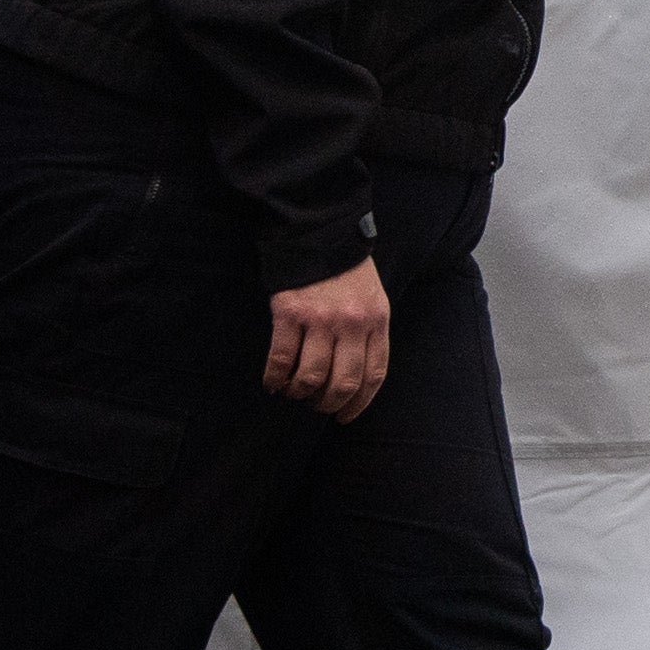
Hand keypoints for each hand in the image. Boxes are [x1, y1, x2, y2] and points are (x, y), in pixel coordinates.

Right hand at [265, 257, 392, 419]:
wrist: (318, 232)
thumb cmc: (346, 271)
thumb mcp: (373, 300)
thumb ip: (369, 334)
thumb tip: (355, 378)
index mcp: (376, 321)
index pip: (373, 375)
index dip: (359, 403)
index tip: (345, 416)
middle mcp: (351, 324)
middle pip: (343, 382)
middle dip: (328, 404)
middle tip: (317, 407)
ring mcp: (320, 319)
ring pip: (312, 376)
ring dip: (301, 393)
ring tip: (294, 393)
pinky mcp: (290, 313)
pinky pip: (282, 358)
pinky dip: (275, 378)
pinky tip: (273, 383)